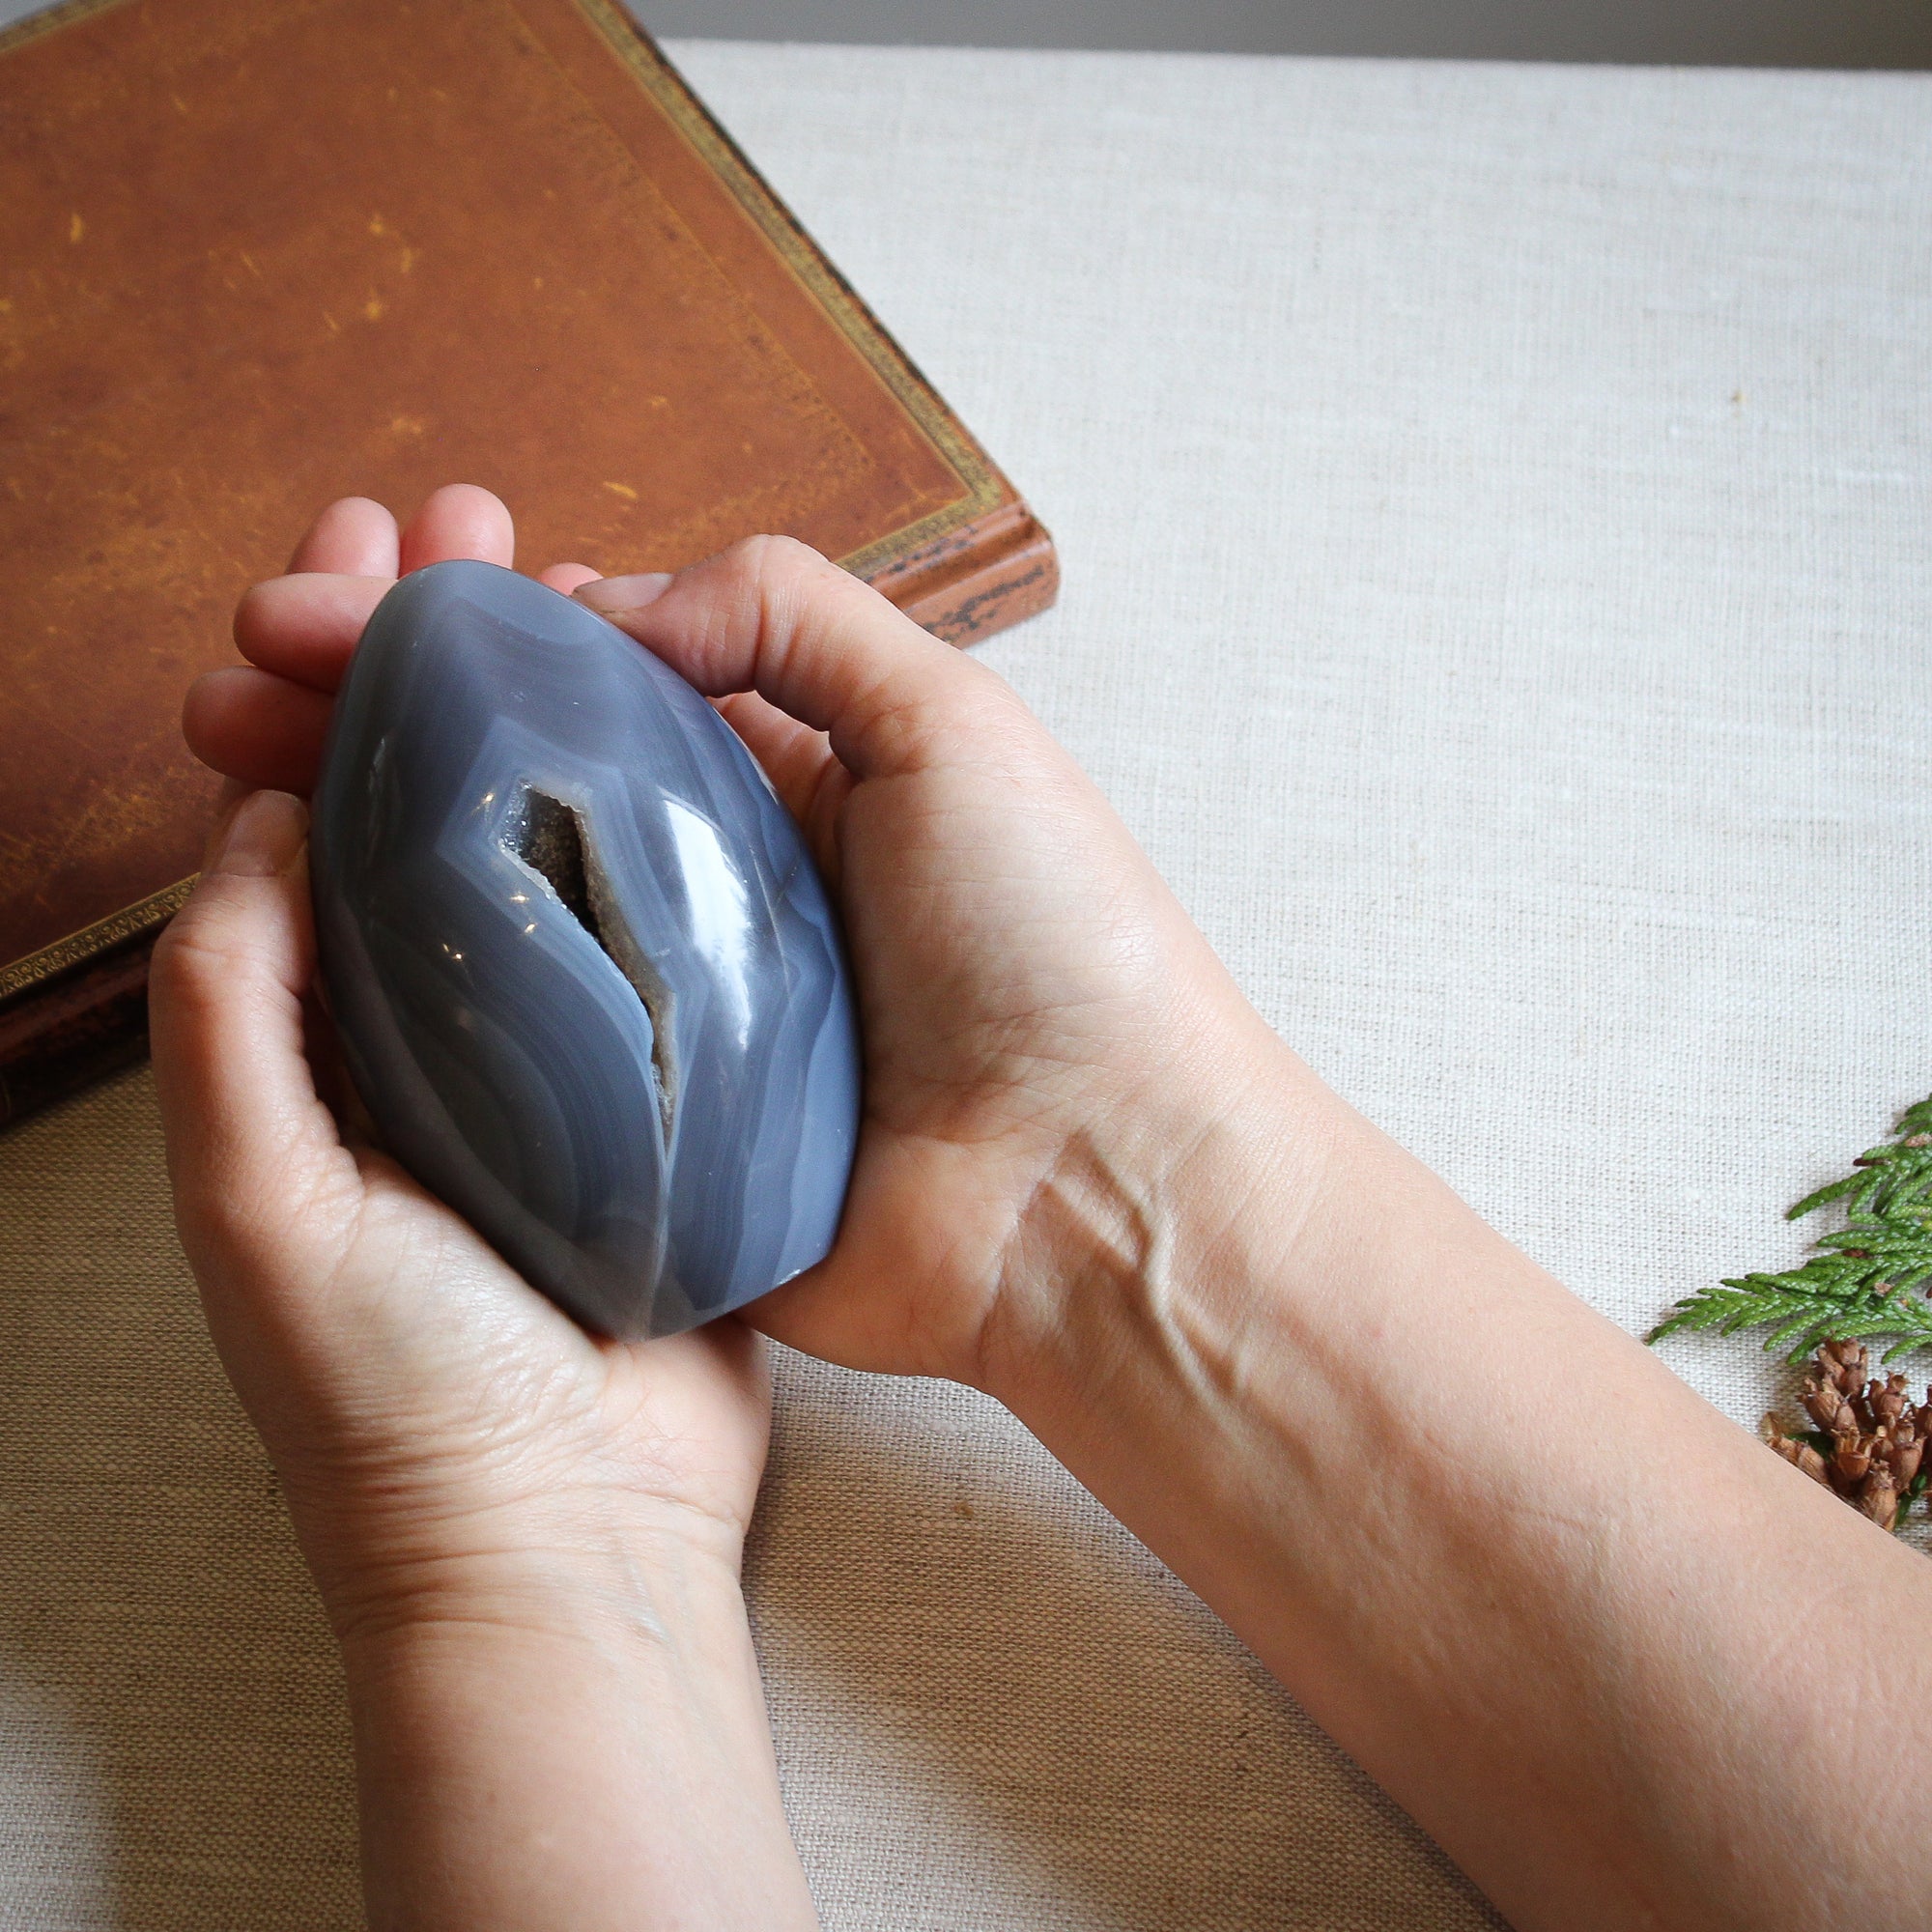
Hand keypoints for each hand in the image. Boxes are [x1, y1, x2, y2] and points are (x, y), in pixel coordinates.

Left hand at [160, 487, 771, 1628]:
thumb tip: (258, 819)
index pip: (317, 811)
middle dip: (452, 658)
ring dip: (574, 720)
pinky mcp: (679, 1101)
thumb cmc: (403, 1399)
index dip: (332, 674)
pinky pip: (671, 942)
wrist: (575, 1545)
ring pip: (566, 853)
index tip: (360, 552)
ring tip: (606, 599)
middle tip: (487, 526)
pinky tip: (711, 751)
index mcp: (331, 1040)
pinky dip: (676, 839)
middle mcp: (446, 1032)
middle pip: (443, 798)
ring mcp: (572, 1062)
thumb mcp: (261, 1204)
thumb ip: (234, 1016)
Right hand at [183, 490, 1323, 1400]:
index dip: (461, 633)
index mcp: (782, 786)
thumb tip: (606, 599)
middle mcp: (708, 896)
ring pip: (485, 914)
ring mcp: (666, 1022)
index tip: (342, 597)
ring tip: (224, 765)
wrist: (1091, 1188)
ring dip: (346, 835)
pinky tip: (298, 932)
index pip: (587, 685)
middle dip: (364, 716)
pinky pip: (505, 1061)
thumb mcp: (953, 724)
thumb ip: (794, 618)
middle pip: (507, 788)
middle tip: (232, 672)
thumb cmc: (1055, 942)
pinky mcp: (642, 1139)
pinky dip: (405, 998)